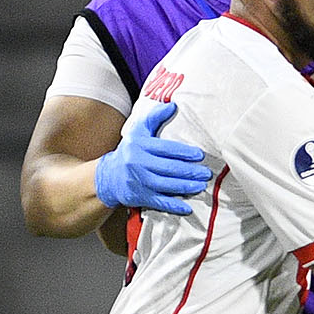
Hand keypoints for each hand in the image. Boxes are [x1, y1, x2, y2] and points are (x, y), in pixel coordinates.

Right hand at [91, 98, 212, 216]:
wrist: (107, 177)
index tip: (199, 155)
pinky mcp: (139, 196)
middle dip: (190, 171)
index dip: (184, 152)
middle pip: (169, 168)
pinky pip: (159, 202)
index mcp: (140, 146)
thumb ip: (155, 118)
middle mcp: (138, 163)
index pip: (166, 149)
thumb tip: (172, 105)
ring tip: (201, 186)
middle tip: (206, 173)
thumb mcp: (137, 132)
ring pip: (166, 185)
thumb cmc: (129, 152)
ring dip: (186, 187)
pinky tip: (187, 207)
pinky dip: (174, 205)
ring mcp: (138, 181)